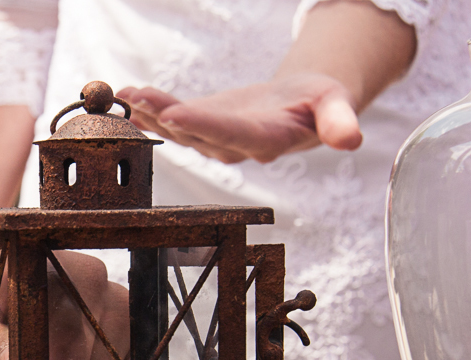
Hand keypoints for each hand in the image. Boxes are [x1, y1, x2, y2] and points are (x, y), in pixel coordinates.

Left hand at [119, 73, 361, 163]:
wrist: (303, 106)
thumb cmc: (321, 102)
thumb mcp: (336, 103)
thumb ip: (339, 120)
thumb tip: (352, 139)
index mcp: (265, 141)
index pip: (231, 134)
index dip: (203, 124)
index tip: (175, 114)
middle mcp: (234, 147)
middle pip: (196, 133)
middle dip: (165, 117)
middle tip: (139, 99)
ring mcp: (213, 140)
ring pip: (178, 129)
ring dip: (149, 112)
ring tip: (125, 94)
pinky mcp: (201, 128)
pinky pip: (171, 121)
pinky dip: (148, 110)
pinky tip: (126, 98)